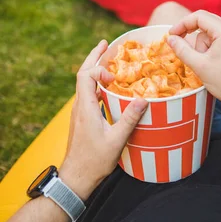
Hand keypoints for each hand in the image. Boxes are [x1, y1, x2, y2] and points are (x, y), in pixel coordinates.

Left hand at [60, 40, 147, 200]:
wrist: (75, 178)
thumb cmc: (94, 161)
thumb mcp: (116, 140)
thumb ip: (129, 118)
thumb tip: (143, 98)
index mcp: (85, 107)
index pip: (85, 76)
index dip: (98, 68)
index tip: (114, 75)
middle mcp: (79, 106)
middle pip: (82, 74)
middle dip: (93, 57)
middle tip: (105, 43)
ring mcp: (79, 112)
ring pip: (84, 84)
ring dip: (95, 69)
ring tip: (109, 60)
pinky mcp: (82, 118)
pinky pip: (87, 94)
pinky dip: (96, 84)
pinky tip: (108, 87)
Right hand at [168, 11, 220, 114]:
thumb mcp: (200, 66)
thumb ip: (182, 50)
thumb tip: (170, 38)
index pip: (199, 16)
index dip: (182, 24)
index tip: (171, 35)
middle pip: (204, 21)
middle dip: (191, 33)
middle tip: (178, 43)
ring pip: (209, 32)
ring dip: (202, 45)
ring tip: (204, 63)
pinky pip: (217, 38)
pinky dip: (208, 47)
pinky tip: (210, 62)